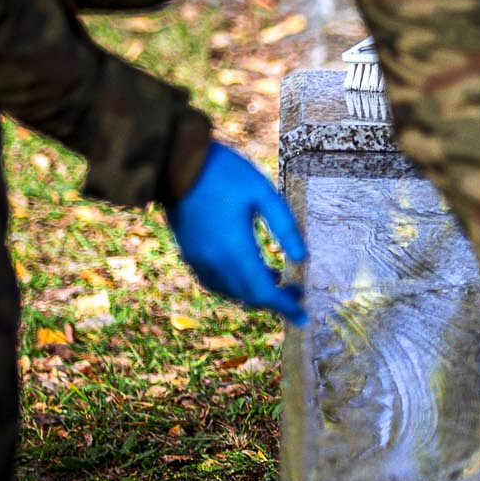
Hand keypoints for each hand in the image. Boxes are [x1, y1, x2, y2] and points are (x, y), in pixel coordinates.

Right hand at [164, 142, 307, 322]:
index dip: (285, 307)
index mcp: (235, 249)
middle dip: (275, 301)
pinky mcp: (190, 252)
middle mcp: (214, 261)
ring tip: (278, 281)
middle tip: (297, 293)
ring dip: (254, 293)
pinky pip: (215, 281)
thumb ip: (284, 225)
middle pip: (248, 296)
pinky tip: (247, 272)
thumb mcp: (263, 192)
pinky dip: (235, 285)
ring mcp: (199, 258)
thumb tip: (302, 257)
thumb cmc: (225, 173)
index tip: (303, 316)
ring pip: (230, 291)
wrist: (176, 163)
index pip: (263, 292)